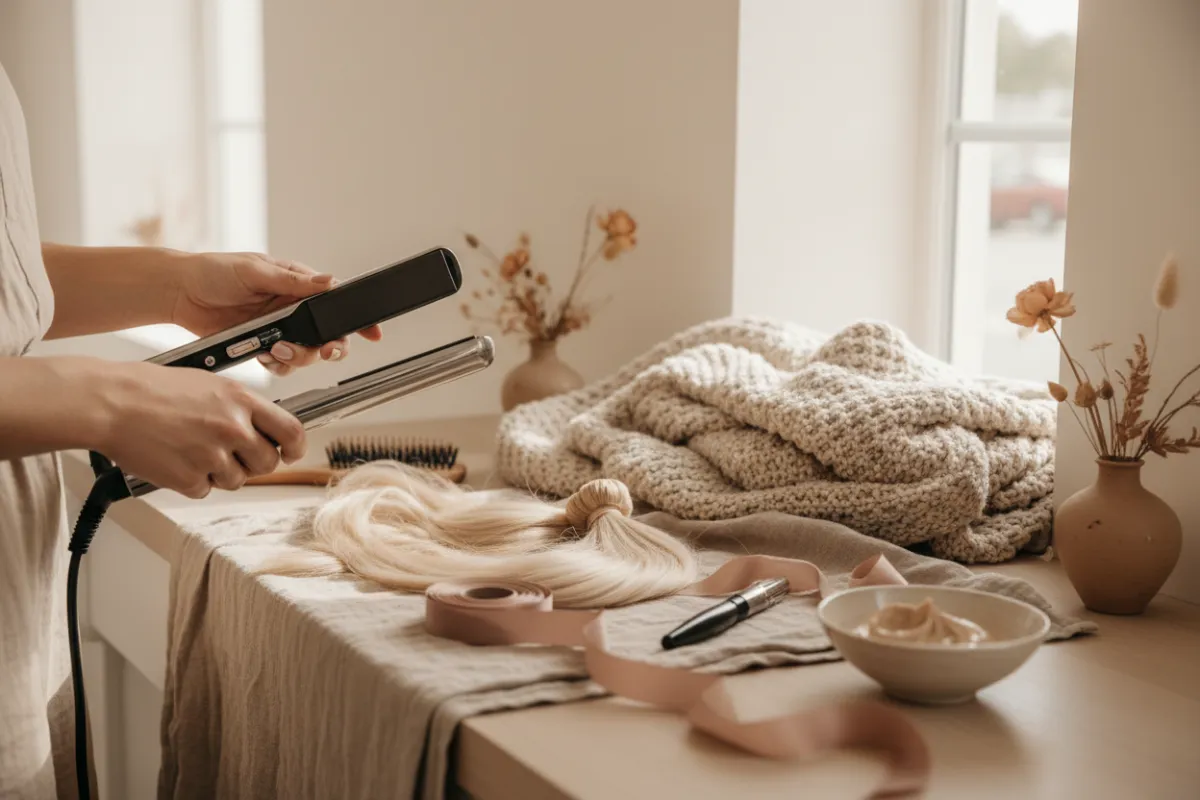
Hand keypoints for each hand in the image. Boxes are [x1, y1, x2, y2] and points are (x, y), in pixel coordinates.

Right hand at [94, 361, 306, 497]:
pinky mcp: (189, 479)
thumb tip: (264, 427)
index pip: (291, 431)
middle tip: (230, 453)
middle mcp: (232, 428)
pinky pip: (205, 490)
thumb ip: (241, 407)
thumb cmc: (152, 390)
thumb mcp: (210, 385)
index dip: (295, 447)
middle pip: (268, 463)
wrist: (111, 403)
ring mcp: (212, 456)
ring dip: (221, 472)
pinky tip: (176, 459)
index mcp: (241, 400)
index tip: (291, 453)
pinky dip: (193, 481)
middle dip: (253, 462)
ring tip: (193, 450)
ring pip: (237, 480)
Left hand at [171, 251, 382, 375]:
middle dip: (330, 346)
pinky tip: (266, 355)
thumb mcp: (255, 271)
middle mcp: (293, 308)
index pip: (336, 301)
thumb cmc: (214, 272)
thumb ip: (293, 281)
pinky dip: (278, 365)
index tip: (371, 332)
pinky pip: (282, 364)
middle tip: (324, 351)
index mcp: (297, 284)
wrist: (180, 294)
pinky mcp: (264, 346)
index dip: (356, 319)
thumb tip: (329, 281)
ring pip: (307, 353)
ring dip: (299, 356)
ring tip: (279, 349)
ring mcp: (280, 329)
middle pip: (328, 334)